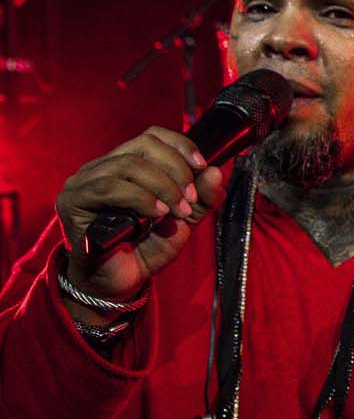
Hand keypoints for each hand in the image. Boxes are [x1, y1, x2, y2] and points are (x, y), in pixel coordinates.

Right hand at [55, 127, 225, 307]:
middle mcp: (102, 167)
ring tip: (176, 211)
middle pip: (143, 144)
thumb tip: (215, 170)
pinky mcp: (74, 201)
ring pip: (128, 164)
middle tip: (190, 198)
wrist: (119, 281)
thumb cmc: (147, 247)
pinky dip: (140, 197)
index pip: (153, 136)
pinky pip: (109, 186)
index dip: (180, 145)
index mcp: (127, 165)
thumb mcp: (184, 220)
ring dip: (162, 186)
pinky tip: (157, 214)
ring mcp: (84, 182)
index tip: (201, 166)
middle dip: (176, 169)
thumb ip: (202, 198)